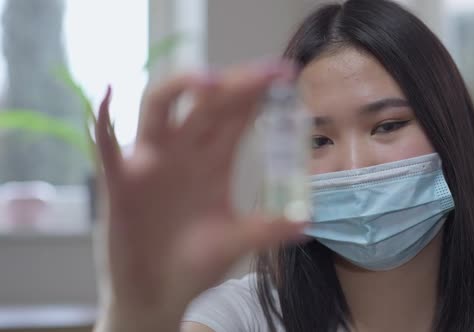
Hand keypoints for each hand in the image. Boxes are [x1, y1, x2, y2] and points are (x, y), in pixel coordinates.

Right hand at [93, 61, 306, 329]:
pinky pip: (107, 145)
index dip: (258, 92)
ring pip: (159, 107)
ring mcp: (152, 162)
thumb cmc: (196, 265)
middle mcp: (184, 152)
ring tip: (209, 82)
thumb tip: (305, 221)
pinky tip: (109, 95)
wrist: (159, 294)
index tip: (285, 74)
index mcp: (214, 161)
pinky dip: (102, 119)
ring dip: (179, 88)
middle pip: (206, 103)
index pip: (237, 115)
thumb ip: (266, 229)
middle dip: (233, 84)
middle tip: (263, 73)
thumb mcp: (235, 243)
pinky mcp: (120, 181)